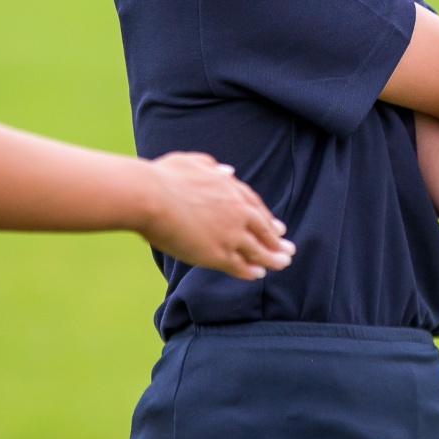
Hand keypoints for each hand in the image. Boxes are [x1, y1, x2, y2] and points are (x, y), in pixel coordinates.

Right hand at [140, 153, 294, 280]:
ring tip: (282, 264)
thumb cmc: (164, 178)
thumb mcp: (192, 163)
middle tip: (288, 249)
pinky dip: (250, 271)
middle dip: (276, 241)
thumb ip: (212, 168)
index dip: (267, 219)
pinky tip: (258, 275)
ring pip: (257, 250)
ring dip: (272, 258)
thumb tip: (227, 171)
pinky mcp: (218, 254)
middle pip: (263, 229)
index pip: (255, 207)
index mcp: (231, 190)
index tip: (277, 227)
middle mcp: (237, 212)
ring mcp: (230, 234)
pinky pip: (239, 265)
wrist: (151, 198)